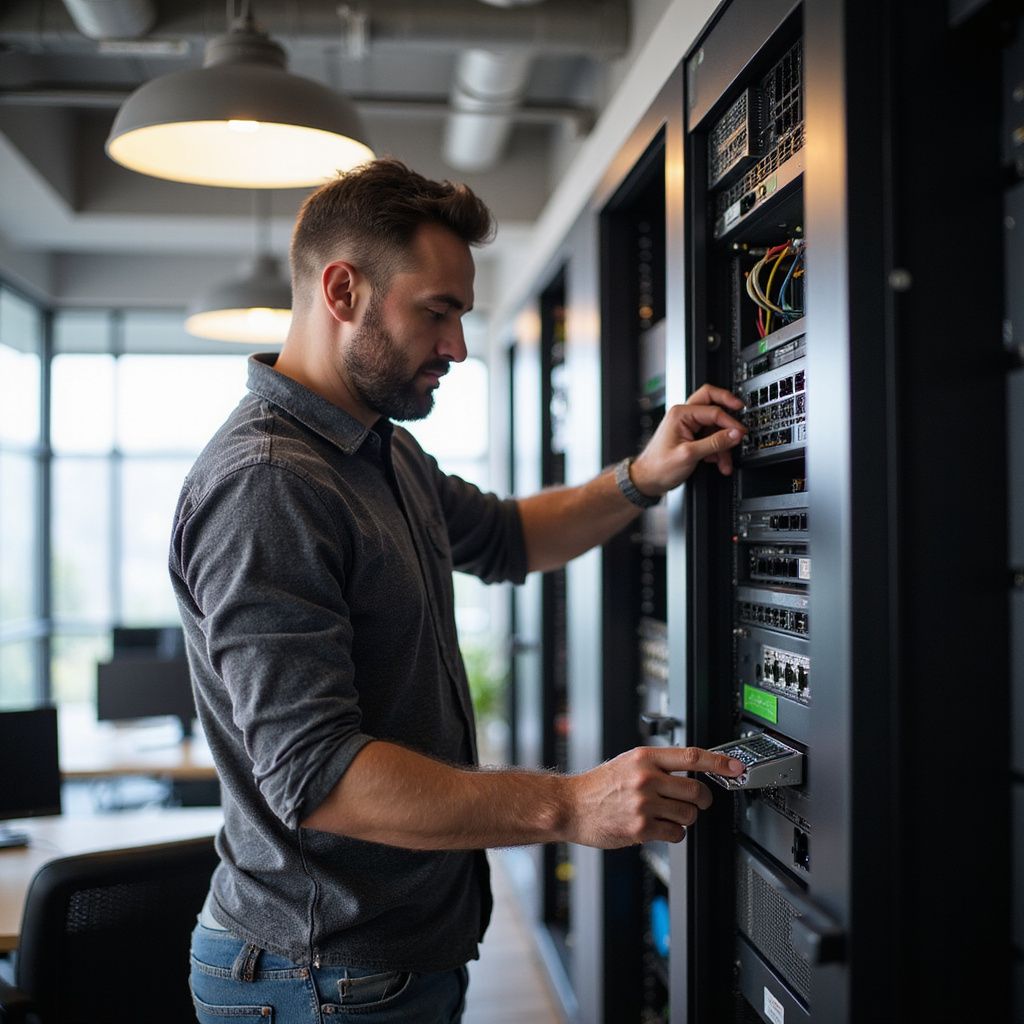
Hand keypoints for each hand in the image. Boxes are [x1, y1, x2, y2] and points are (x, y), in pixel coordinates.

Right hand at [562, 746, 745, 847]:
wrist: (571, 806)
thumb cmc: (599, 785)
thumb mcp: (628, 762)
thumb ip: (657, 764)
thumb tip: (692, 769)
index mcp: (645, 758)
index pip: (692, 756)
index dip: (720, 762)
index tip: (736, 768)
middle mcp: (646, 778)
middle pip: (697, 790)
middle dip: (703, 799)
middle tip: (698, 801)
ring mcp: (644, 805)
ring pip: (689, 814)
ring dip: (685, 818)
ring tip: (667, 814)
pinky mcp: (641, 828)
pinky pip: (676, 834)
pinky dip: (673, 833)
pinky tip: (658, 827)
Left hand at [630, 383, 745, 495]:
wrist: (647, 479)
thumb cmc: (659, 466)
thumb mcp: (689, 455)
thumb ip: (714, 443)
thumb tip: (735, 434)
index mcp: (681, 414)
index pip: (714, 411)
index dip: (731, 422)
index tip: (741, 433)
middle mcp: (684, 415)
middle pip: (712, 400)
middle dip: (729, 409)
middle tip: (742, 411)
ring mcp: (688, 425)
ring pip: (714, 424)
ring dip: (723, 442)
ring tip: (725, 461)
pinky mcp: (691, 436)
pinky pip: (710, 436)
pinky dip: (717, 449)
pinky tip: (718, 462)